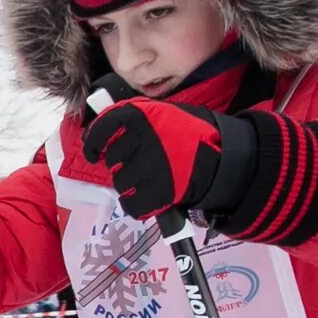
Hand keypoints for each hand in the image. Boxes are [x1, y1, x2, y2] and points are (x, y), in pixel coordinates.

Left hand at [81, 98, 240, 225]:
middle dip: (122, 164)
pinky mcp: (157, 192)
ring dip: (131, 184)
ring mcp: (148, 167)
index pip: (103, 128)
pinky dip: (138, 204)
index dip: (94, 143)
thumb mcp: (164, 113)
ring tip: (152, 179)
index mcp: (140, 114)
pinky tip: (151, 196)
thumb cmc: (191, 135)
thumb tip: (103, 134)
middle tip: (142, 163)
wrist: (224, 158)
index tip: (94, 153)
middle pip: (112, 160)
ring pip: (120, 183)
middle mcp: (140, 139)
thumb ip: (134, 120)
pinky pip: (131, 204)